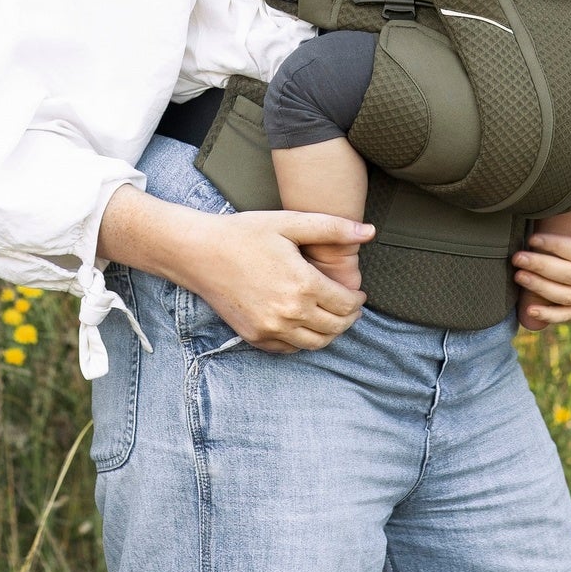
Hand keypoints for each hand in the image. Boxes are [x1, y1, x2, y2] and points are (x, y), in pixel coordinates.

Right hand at [184, 210, 372, 351]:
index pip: (346, 304)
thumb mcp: (288, 222)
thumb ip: (332, 228)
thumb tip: (370, 232)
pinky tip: (304, 323)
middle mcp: (289, 312)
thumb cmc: (244, 233)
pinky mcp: (255, 337)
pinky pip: (291, 349)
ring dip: (330, 332)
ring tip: (331, 316)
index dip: (357, 299)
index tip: (357, 293)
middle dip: (349, 317)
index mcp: (302, 284)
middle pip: (336, 327)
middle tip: (349, 306)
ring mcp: (271, 328)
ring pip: (316, 343)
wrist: (200, 253)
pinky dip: (304, 340)